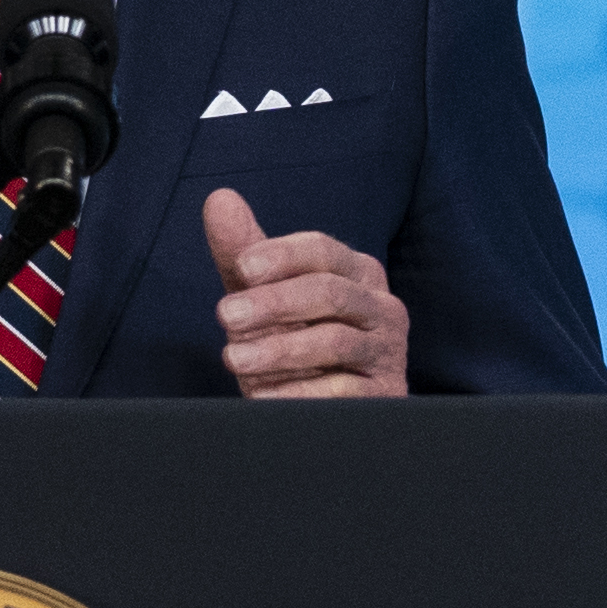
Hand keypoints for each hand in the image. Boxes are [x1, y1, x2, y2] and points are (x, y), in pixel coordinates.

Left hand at [201, 187, 407, 398]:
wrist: (322, 408)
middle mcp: (381, 306)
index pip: (322, 251)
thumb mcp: (263, 297)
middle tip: (225, 315)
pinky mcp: (384, 394)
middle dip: (273, 302)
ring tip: (234, 358)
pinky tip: (260, 396)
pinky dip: (298, 392)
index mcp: (357, 272)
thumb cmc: (294, 340)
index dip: (282, 255)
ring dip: (278, 349)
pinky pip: (341, 392)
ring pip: (334, 342)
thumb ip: (242, 252)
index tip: (242, 267)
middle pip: (329, 292)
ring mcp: (387, 351)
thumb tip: (219, 199)